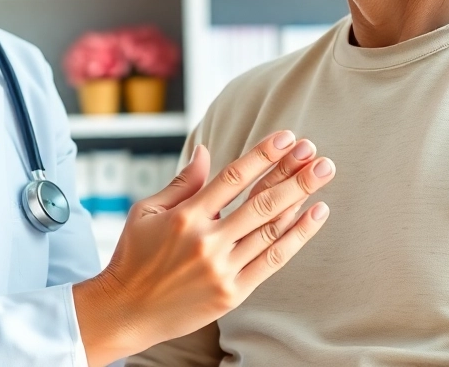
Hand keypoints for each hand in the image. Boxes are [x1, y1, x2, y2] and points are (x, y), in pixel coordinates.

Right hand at [72, 130, 333, 365]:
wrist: (126, 311)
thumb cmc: (134, 258)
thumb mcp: (147, 212)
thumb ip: (182, 183)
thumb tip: (205, 151)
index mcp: (185, 216)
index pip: (233, 178)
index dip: (263, 155)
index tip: (288, 138)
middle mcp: (206, 240)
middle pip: (260, 201)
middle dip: (293, 174)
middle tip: (317, 154)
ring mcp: (222, 268)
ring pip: (271, 228)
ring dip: (300, 198)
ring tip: (322, 174)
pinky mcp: (232, 292)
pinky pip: (272, 260)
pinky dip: (296, 237)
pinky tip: (314, 214)